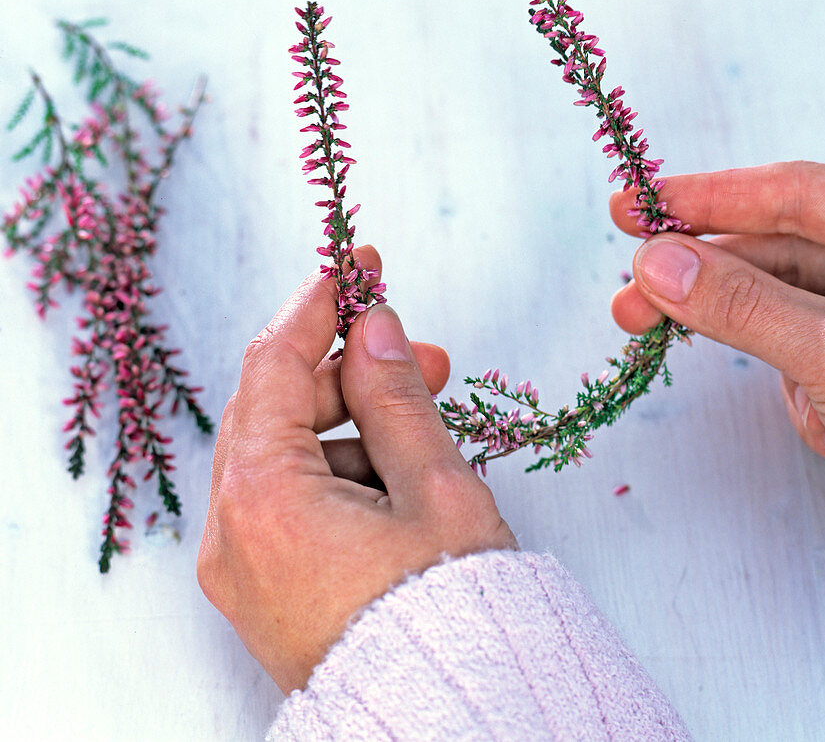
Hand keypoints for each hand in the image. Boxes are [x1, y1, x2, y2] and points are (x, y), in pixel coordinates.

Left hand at [197, 246, 516, 693]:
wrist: (453, 717)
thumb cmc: (451, 615)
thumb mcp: (435, 488)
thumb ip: (397, 396)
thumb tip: (373, 327)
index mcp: (265, 499)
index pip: (274, 365)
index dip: (317, 304)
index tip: (356, 264)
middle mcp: (233, 533)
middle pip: (275, 408)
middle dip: (348, 371)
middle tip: (419, 354)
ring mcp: (244, 566)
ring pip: (285, 455)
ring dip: (351, 423)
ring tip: (424, 424)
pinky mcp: (266, 588)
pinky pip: (290, 501)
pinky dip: (339, 471)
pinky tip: (399, 476)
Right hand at [610, 162, 824, 478]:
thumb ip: (739, 304)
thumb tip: (654, 263)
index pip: (791, 193)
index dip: (704, 199)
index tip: (634, 205)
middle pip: (773, 250)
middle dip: (704, 283)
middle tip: (629, 300)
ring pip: (778, 301)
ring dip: (748, 342)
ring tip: (733, 384)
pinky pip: (799, 343)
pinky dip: (794, 381)